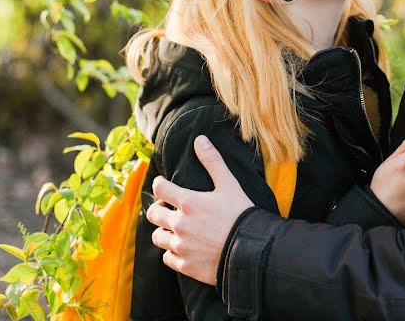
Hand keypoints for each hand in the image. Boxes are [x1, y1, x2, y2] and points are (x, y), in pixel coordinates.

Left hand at [146, 135, 254, 284]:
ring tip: (175, 229)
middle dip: (158, 209)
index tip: (164, 185)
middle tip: (168, 209)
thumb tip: (199, 139)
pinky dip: (172, 252)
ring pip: (157, 237)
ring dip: (163, 232)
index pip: (160, 188)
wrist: (251, 250)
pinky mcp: (185, 265)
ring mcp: (181, 246)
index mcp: (188, 203)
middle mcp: (179, 225)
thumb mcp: (229, 184)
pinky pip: (167, 258)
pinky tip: (183, 248)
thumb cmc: (240, 214)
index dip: (160, 184)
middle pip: (153, 214)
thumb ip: (212, 161)